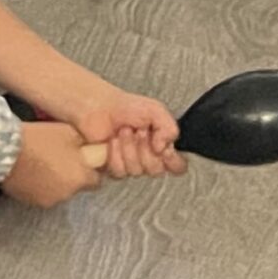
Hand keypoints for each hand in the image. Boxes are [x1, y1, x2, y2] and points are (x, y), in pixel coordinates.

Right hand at [1, 118, 102, 206]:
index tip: (81, 160)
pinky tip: (30, 172)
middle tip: (59, 159)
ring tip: (42, 164)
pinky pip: (41, 194)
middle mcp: (67, 194)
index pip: (96, 181)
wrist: (4, 151)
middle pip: (76, 186)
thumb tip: (91, 148)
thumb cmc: (39, 139)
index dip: (89, 170)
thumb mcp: (68, 132)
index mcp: (81, 178)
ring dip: (55, 182)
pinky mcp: (30, 202)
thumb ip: (84, 144)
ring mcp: (48, 200)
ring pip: (58, 191)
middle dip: (71, 175)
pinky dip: (39, 186)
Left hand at [68, 87, 186, 179]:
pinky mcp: (114, 167)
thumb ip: (169, 128)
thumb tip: (163, 148)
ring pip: (137, 171)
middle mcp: (149, 157)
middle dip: (145, 149)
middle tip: (138, 131)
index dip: (173, 161)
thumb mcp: (155, 110)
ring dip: (129, 149)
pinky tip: (113, 141)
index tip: (164, 149)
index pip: (178, 165)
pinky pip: (120, 171)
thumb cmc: (126, 107)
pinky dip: (115, 154)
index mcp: (162, 145)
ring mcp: (131, 164)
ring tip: (123, 132)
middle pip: (156, 170)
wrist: (99, 107)